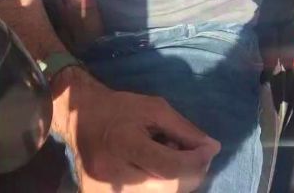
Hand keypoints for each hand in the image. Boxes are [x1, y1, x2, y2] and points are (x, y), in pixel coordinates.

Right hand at [52, 67, 220, 191]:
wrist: (80, 118)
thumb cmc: (120, 108)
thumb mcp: (154, 108)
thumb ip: (184, 129)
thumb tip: (213, 148)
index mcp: (125, 144)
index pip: (170, 168)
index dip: (197, 161)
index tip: (211, 149)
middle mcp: (115, 176)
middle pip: (168, 189)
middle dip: (192, 174)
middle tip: (198, 156)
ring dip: (177, 182)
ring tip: (173, 160)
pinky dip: (160, 188)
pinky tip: (158, 171)